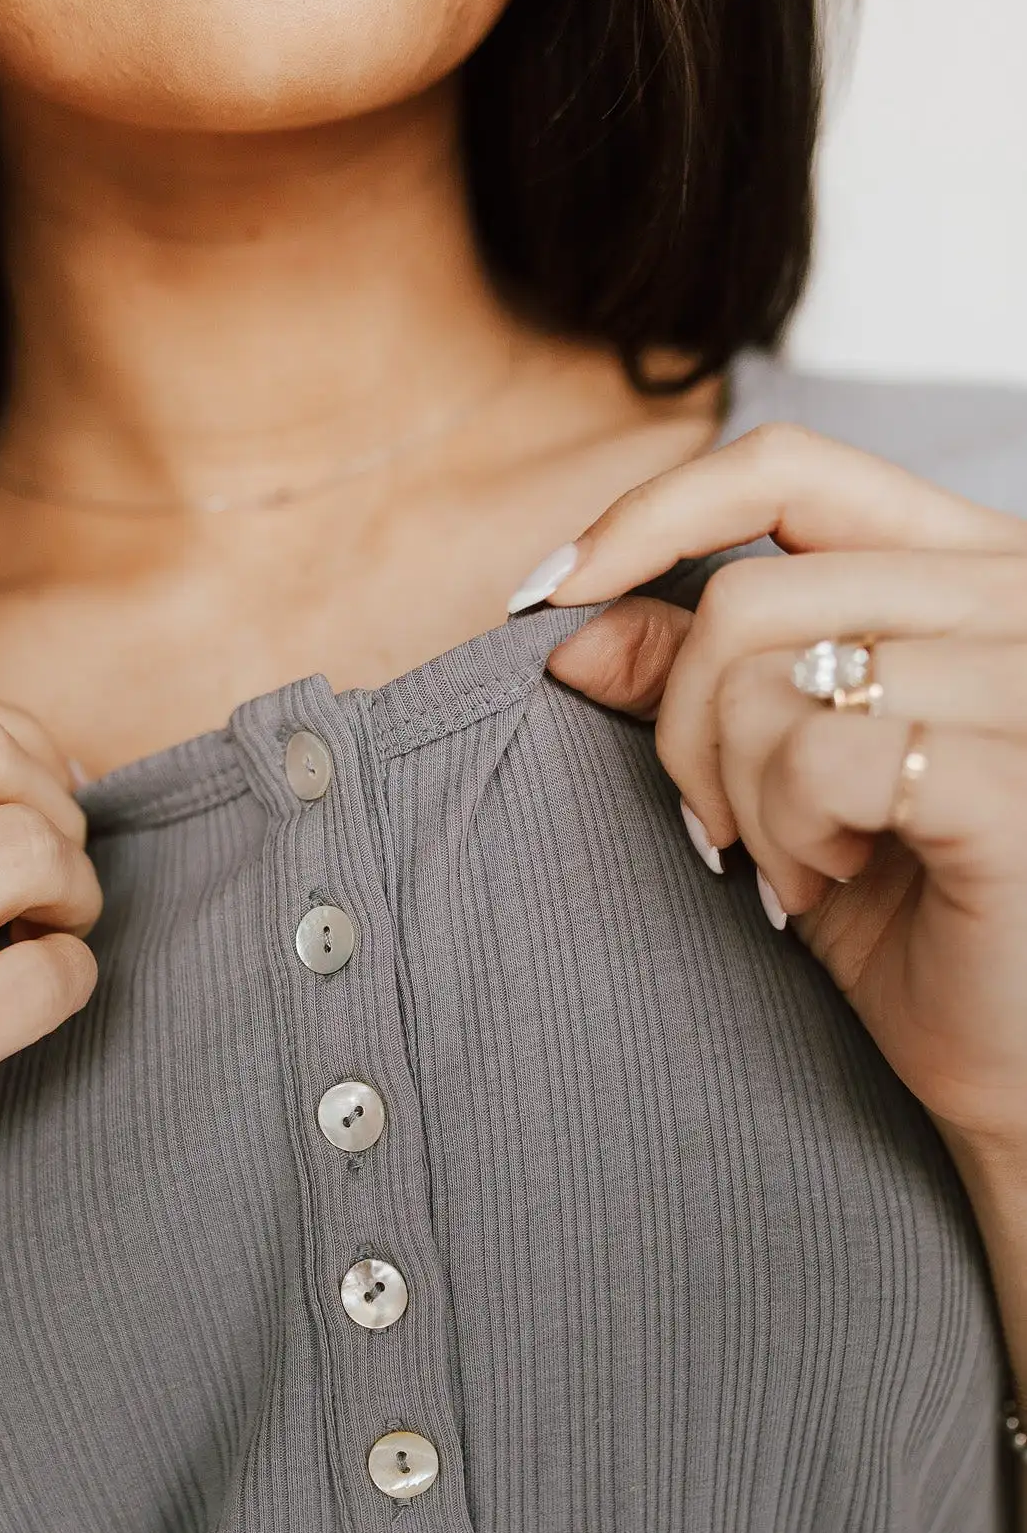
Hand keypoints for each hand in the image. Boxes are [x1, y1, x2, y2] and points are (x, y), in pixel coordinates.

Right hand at [0, 679, 101, 1356]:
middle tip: (49, 876)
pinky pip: (39, 981)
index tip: (25, 809)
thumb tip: (17, 755)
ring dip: (75, 889)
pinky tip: (35, 999)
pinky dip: (72, 979)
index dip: (14, 747)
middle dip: (54, 806)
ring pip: (24, 851)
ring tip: (45, 934)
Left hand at [532, 421, 1026, 1165]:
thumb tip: (572, 624)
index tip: (554, 592)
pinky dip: (790, 835)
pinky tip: (835, 882)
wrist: (1015, 1064)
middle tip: (724, 832)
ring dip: (747, 802)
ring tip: (805, 867)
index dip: (651, 513)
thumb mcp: (787, 786)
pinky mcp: (1011, 776)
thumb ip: (698, 686)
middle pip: (746, 599)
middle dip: (687, 733)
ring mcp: (1025, 681)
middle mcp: (1014, 599)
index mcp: (968, 571)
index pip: (788, 468)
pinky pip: (818, 759)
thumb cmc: (919, 922)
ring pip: (771, 681)